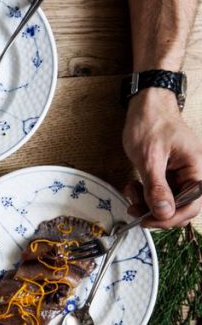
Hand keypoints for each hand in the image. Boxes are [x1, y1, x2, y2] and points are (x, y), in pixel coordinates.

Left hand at [122, 88, 201, 227]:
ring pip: (166, 201)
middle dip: (156, 211)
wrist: (145, 104)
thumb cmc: (151, 123)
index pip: (193, 204)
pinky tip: (131, 186)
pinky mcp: (166, 172)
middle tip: (134, 210)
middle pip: (180, 206)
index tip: (149, 220)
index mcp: (195, 168)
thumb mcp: (150, 158)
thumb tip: (163, 213)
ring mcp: (178, 173)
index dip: (172, 217)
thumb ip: (156, 187)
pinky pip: (158, 191)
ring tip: (130, 193)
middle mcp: (190, 172)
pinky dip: (143, 193)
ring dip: (146, 203)